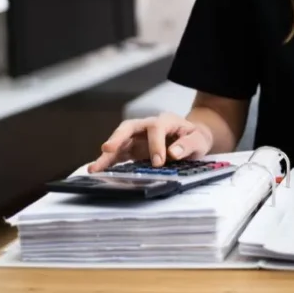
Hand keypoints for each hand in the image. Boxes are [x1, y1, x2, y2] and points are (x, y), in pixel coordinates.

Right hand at [87, 112, 213, 172]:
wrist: (191, 139)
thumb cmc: (194, 138)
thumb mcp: (199, 140)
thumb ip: (188, 145)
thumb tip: (173, 152)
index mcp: (166, 121)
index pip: (156, 128)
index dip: (156, 145)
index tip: (158, 162)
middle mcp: (147, 126)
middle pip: (129, 127)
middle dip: (118, 137)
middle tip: (108, 149)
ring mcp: (138, 137)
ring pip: (119, 141)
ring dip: (107, 154)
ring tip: (94, 168)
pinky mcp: (132, 148)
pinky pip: (118, 154)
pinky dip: (109, 162)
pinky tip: (98, 171)